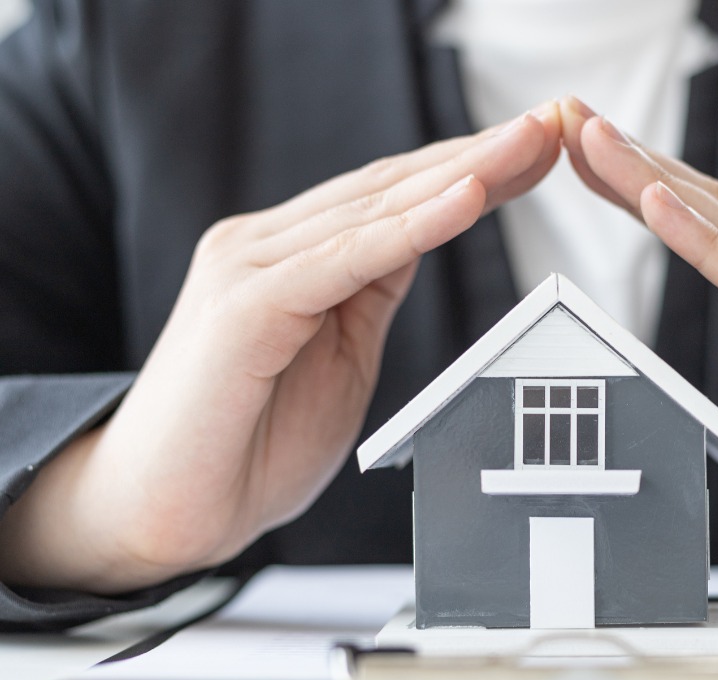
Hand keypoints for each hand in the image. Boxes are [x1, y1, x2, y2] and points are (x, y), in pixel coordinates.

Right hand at [0, 104, 562, 593]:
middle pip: (390, 189)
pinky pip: (346, 258)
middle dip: (478, 156)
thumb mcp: (340, 355)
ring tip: (526, 144)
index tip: (535, 156)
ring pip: (374, 210)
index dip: (468, 172)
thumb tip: (419, 240)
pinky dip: (412, 227)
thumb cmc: (250, 443)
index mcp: (290, 257)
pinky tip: (467, 197)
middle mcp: (264, 246)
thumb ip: (370, 292)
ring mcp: (249, 268)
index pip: (393, 200)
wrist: (167, 514)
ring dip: (460, 174)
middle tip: (550, 126)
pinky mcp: (246, 306)